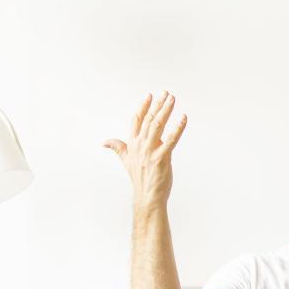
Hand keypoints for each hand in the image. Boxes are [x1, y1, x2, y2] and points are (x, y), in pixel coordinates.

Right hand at [102, 91, 187, 209]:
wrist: (147, 196)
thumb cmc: (139, 178)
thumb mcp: (126, 160)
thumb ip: (118, 147)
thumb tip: (105, 142)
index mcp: (132, 144)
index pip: (136, 120)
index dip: (143, 107)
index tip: (149, 95)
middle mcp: (140, 145)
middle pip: (149, 119)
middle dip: (157, 104)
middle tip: (166, 92)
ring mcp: (150, 151)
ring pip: (158, 125)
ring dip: (166, 110)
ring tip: (172, 99)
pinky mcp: (161, 158)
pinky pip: (171, 140)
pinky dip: (178, 128)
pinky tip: (184, 118)